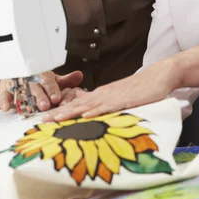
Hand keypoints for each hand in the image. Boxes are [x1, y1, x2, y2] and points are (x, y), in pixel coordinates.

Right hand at [0, 70, 82, 111]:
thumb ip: (65, 81)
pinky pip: (5, 95)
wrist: (16, 78)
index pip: (49, 82)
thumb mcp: (52, 80)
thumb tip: (80, 75)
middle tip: (45, 105)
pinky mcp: (7, 91)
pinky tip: (6, 107)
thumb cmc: (38, 81)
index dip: (53, 90)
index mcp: (43, 77)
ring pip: (21, 92)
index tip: (57, 98)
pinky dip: (5, 101)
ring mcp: (18, 85)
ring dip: (24, 100)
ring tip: (28, 109)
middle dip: (40, 97)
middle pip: (35, 88)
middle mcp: (31, 80)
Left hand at [42, 60, 173, 120]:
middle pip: (76, 104)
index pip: (76, 104)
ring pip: (87, 105)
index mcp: (100, 95)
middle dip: (58, 113)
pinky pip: (107, 105)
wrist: (158, 77)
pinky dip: (95, 110)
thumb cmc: (140, 90)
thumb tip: (94, 116)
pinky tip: (84, 115)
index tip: (45, 118)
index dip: (60, 111)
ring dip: (70, 113)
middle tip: (41, 121)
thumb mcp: (119, 98)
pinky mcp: (124, 100)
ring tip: (55, 119)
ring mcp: (112, 96)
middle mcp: (102, 94)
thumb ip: (107, 106)